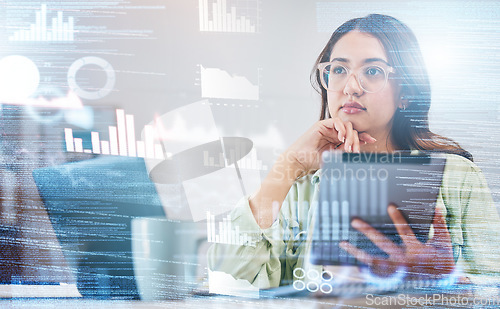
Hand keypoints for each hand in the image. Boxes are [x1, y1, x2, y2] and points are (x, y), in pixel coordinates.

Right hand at [282, 117, 375, 175]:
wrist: (299, 160)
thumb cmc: (313, 160)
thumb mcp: (334, 157)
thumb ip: (345, 152)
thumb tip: (359, 148)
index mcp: (337, 140)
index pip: (353, 135)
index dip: (363, 137)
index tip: (372, 141)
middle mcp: (333, 133)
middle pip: (352, 130)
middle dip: (356, 140)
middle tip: (354, 150)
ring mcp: (328, 128)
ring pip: (346, 126)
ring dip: (349, 135)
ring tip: (347, 146)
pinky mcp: (322, 124)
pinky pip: (336, 121)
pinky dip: (341, 128)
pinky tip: (341, 138)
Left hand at [339, 205, 454, 278]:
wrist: (442, 283)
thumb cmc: (442, 260)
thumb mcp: (444, 242)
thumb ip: (440, 224)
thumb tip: (436, 207)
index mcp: (417, 250)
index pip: (406, 232)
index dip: (398, 219)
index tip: (389, 206)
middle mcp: (404, 260)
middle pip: (382, 244)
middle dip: (368, 231)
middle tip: (354, 221)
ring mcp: (396, 270)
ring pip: (373, 261)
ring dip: (357, 252)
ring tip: (343, 242)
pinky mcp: (392, 277)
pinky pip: (374, 274)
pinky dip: (363, 270)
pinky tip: (351, 265)